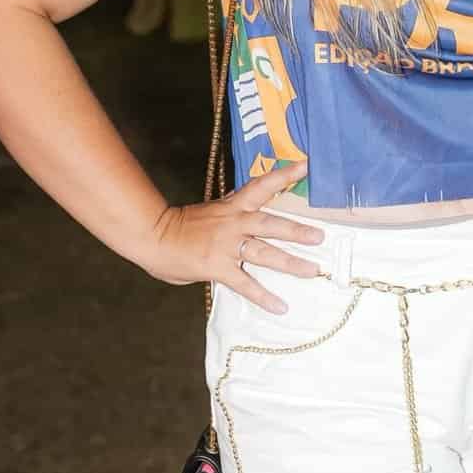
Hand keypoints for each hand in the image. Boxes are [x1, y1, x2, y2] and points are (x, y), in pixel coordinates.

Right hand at [145, 160, 320, 312]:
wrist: (151, 236)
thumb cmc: (177, 227)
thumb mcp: (210, 214)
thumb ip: (229, 221)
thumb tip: (245, 230)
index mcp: (231, 206)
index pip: (262, 186)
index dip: (285, 175)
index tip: (307, 165)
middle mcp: (233, 223)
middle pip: (271, 223)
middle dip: (297, 230)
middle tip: (320, 236)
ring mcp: (226, 246)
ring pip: (264, 252)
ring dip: (290, 261)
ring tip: (312, 270)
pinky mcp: (218, 267)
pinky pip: (245, 284)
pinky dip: (263, 296)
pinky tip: (280, 306)